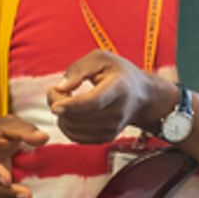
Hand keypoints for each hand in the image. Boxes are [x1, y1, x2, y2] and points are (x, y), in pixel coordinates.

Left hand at [47, 50, 168, 144]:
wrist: (143, 97)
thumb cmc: (120, 74)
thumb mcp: (102, 59)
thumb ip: (79, 69)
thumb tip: (60, 88)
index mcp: (118, 89)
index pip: (93, 102)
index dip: (72, 105)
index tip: (55, 106)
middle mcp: (117, 113)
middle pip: (78, 116)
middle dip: (57, 103)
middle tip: (56, 90)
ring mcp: (112, 129)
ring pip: (73, 128)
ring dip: (61, 114)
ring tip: (65, 99)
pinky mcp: (105, 138)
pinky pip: (75, 136)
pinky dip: (66, 124)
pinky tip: (70, 111)